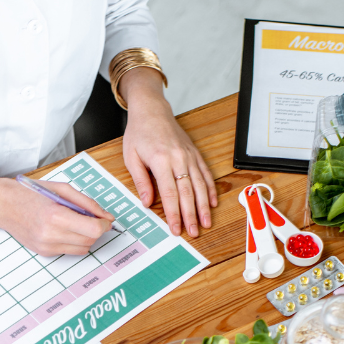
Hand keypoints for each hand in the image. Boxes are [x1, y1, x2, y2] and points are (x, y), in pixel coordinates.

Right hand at [0, 176, 112, 255]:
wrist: (4, 205)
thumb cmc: (31, 193)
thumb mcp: (62, 189)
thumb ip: (87, 203)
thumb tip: (107, 217)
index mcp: (56, 215)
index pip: (93, 230)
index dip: (104, 225)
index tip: (105, 219)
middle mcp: (51, 234)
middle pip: (90, 240)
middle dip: (96, 230)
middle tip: (91, 218)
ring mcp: (46, 246)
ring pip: (82, 249)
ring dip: (86, 237)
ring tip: (76, 222)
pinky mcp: (44, 252)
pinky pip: (70, 251)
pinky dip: (73, 241)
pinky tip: (64, 229)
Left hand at [118, 69, 216, 237]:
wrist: (152, 111)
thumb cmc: (139, 133)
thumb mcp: (131, 157)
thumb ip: (141, 180)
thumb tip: (147, 202)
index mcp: (161, 160)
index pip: (169, 193)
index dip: (173, 214)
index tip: (176, 229)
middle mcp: (178, 158)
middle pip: (187, 192)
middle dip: (191, 215)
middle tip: (194, 232)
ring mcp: (189, 156)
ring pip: (200, 185)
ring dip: (204, 206)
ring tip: (206, 223)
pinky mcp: (195, 154)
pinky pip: (205, 173)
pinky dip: (210, 189)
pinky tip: (212, 203)